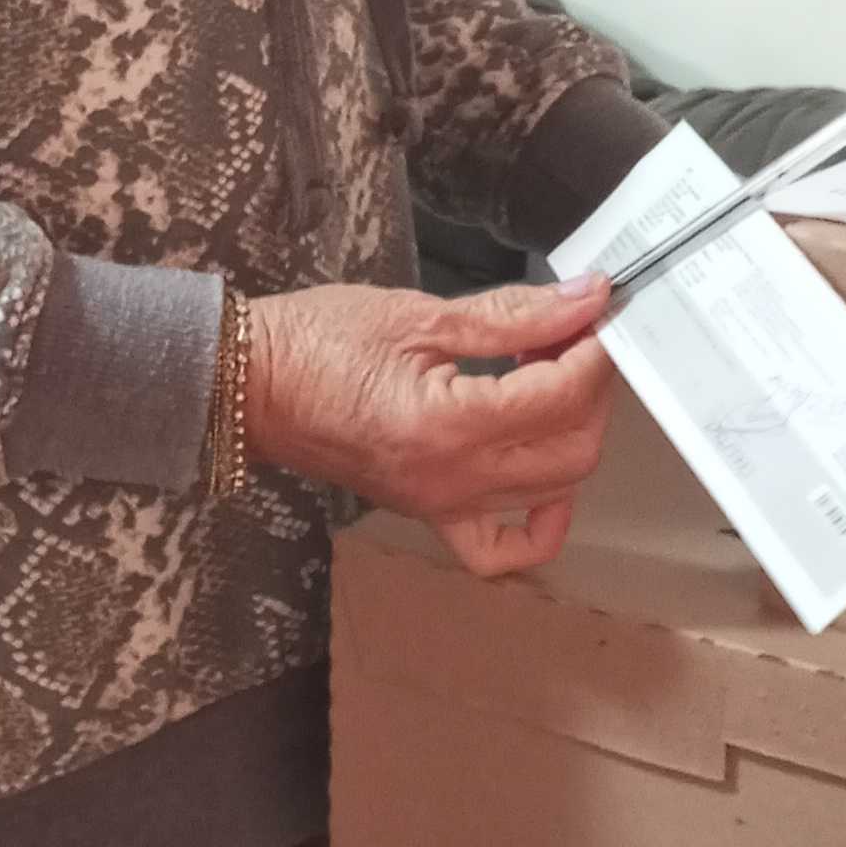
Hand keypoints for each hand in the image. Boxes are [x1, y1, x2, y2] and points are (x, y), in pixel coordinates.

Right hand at [242, 272, 618, 579]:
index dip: (594, 349)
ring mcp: (443, 504)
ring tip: (549, 379)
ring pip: (553, 491)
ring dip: (573, 433)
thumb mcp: (421, 312)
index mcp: (447, 425)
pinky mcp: (430, 512)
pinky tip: (542, 479)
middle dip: (592, 389)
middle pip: (573, 450)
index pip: (561, 396)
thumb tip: (586, 296)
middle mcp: (451, 480)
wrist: (250, 386)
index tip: (595, 310)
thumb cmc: (318, 342)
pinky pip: (499, 549)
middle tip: (572, 337)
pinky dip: (538, 524)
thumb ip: (513, 313)